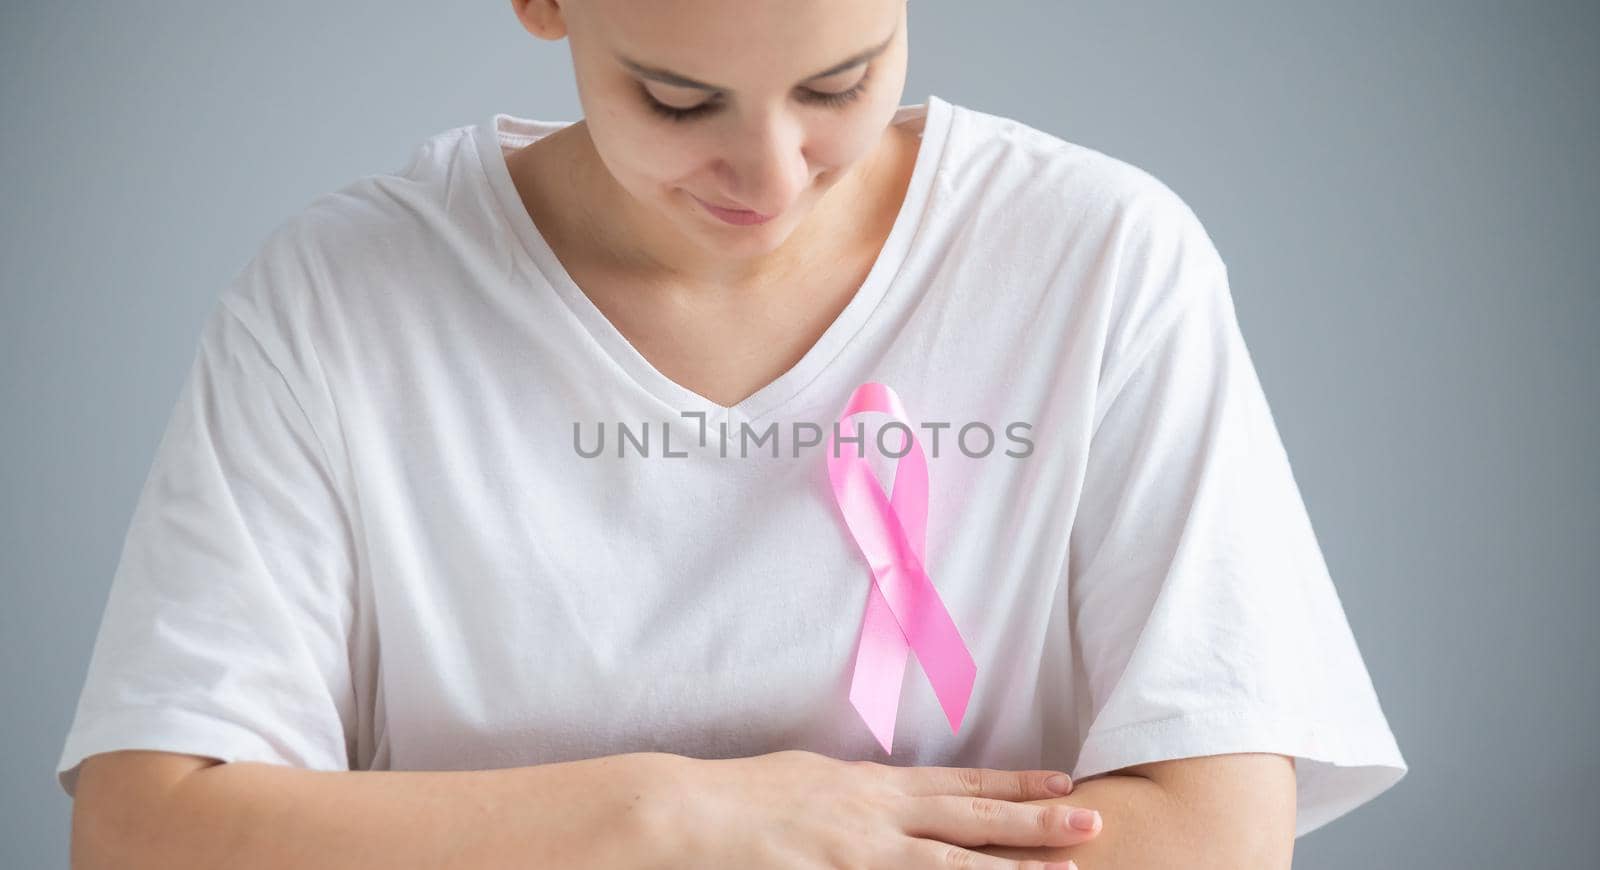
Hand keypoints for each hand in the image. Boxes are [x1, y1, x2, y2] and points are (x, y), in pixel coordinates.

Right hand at [653, 749, 1101, 868]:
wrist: (684, 814)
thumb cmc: (736, 799)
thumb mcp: (807, 778)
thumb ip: (853, 792)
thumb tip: (881, 795)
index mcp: (870, 785)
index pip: (958, 784)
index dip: (1013, 785)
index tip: (1061, 781)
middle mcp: (876, 815)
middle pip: (970, 820)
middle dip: (1035, 823)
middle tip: (1093, 823)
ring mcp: (861, 854)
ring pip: (953, 865)